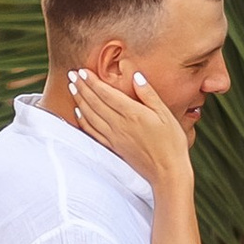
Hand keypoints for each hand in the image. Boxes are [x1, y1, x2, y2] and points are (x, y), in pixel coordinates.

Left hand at [67, 63, 191, 187]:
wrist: (167, 172)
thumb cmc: (171, 142)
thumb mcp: (166, 114)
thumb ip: (149, 94)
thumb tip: (136, 76)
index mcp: (133, 113)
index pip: (107, 94)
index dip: (93, 82)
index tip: (82, 71)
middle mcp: (120, 125)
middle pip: (95, 103)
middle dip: (82, 87)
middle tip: (71, 74)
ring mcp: (114, 137)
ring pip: (90, 116)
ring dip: (79, 101)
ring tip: (71, 88)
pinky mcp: (113, 147)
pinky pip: (93, 132)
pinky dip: (83, 121)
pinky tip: (78, 113)